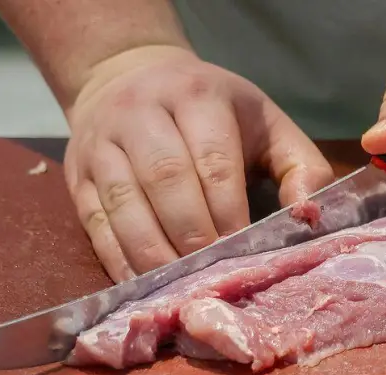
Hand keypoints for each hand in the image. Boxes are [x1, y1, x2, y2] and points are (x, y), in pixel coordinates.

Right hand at [63, 45, 333, 280]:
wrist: (128, 74)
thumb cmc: (214, 113)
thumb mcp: (266, 123)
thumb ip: (300, 167)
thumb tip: (309, 217)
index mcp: (197, 97)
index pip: (213, 162)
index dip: (229, 213)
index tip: (244, 253)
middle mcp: (142, 112)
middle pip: (165, 181)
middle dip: (192, 237)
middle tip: (213, 278)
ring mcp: (102, 142)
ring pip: (125, 204)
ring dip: (154, 254)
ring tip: (180, 289)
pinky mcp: (77, 173)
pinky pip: (96, 221)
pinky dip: (120, 259)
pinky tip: (144, 285)